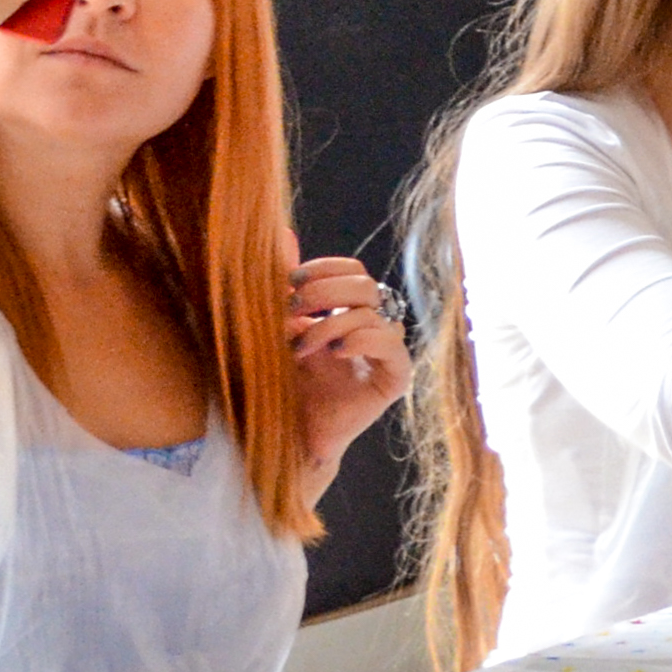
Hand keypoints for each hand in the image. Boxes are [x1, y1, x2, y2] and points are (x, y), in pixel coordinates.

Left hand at [285, 256, 411, 479]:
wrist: (286, 437)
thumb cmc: (280, 386)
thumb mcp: (277, 331)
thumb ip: (285, 288)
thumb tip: (283, 234)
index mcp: (346, 313)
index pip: (353, 272)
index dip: (325, 269)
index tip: (290, 281)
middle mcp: (371, 328)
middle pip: (365, 285)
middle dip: (325, 291)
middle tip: (292, 310)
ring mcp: (385, 352)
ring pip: (372, 313)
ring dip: (330, 324)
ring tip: (301, 348)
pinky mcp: (394, 377)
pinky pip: (391, 344)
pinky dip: (362, 340)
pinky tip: (335, 352)